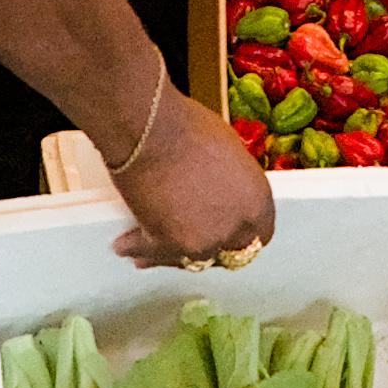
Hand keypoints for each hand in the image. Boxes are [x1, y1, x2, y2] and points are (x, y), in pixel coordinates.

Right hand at [106, 93, 278, 269]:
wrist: (150, 130)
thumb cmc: (188, 129)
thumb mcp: (231, 153)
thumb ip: (234, 183)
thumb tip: (224, 192)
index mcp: (257, 202)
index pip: (261, 233)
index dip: (242, 232)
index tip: (229, 231)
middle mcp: (234, 227)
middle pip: (229, 252)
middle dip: (212, 245)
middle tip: (193, 239)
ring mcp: (201, 241)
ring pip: (190, 259)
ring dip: (170, 252)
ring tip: (150, 249)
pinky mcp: (166, 244)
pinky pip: (152, 253)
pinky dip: (138, 248)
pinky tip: (127, 245)